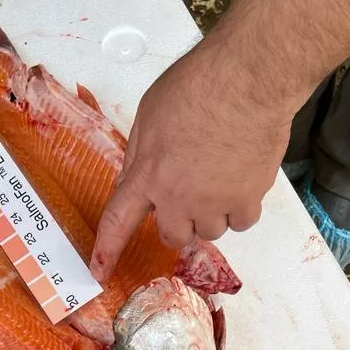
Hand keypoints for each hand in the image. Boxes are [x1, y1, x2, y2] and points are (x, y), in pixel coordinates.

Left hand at [90, 32, 295, 280]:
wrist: (248, 79)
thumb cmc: (200, 84)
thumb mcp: (150, 114)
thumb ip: (140, 153)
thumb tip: (133, 179)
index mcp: (148, 175)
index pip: (118, 222)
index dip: (107, 250)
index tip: (100, 271)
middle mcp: (179, 198)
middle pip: (173, 236)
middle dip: (178, 221)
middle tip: (189, 194)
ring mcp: (215, 203)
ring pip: (210, 232)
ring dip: (212, 214)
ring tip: (220, 178)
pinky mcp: (248, 199)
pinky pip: (241, 223)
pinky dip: (241, 208)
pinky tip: (241, 180)